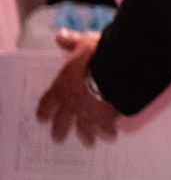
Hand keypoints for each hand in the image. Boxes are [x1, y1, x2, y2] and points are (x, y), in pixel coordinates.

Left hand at [35, 30, 120, 147]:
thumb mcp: (83, 43)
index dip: (44, 111)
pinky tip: (111, 135)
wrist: (118, 70)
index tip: (43, 119)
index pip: (47, 103)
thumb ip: (71, 42)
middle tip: (59, 138)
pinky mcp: (106, 118)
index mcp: (62, 87)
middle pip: (62, 122)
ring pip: (84, 130)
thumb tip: (61, 36)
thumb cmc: (98, 56)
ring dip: (86, 136)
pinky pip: (106, 129)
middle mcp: (72, 104)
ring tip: (90, 142)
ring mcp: (89, 113)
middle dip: (60, 131)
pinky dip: (108, 132)